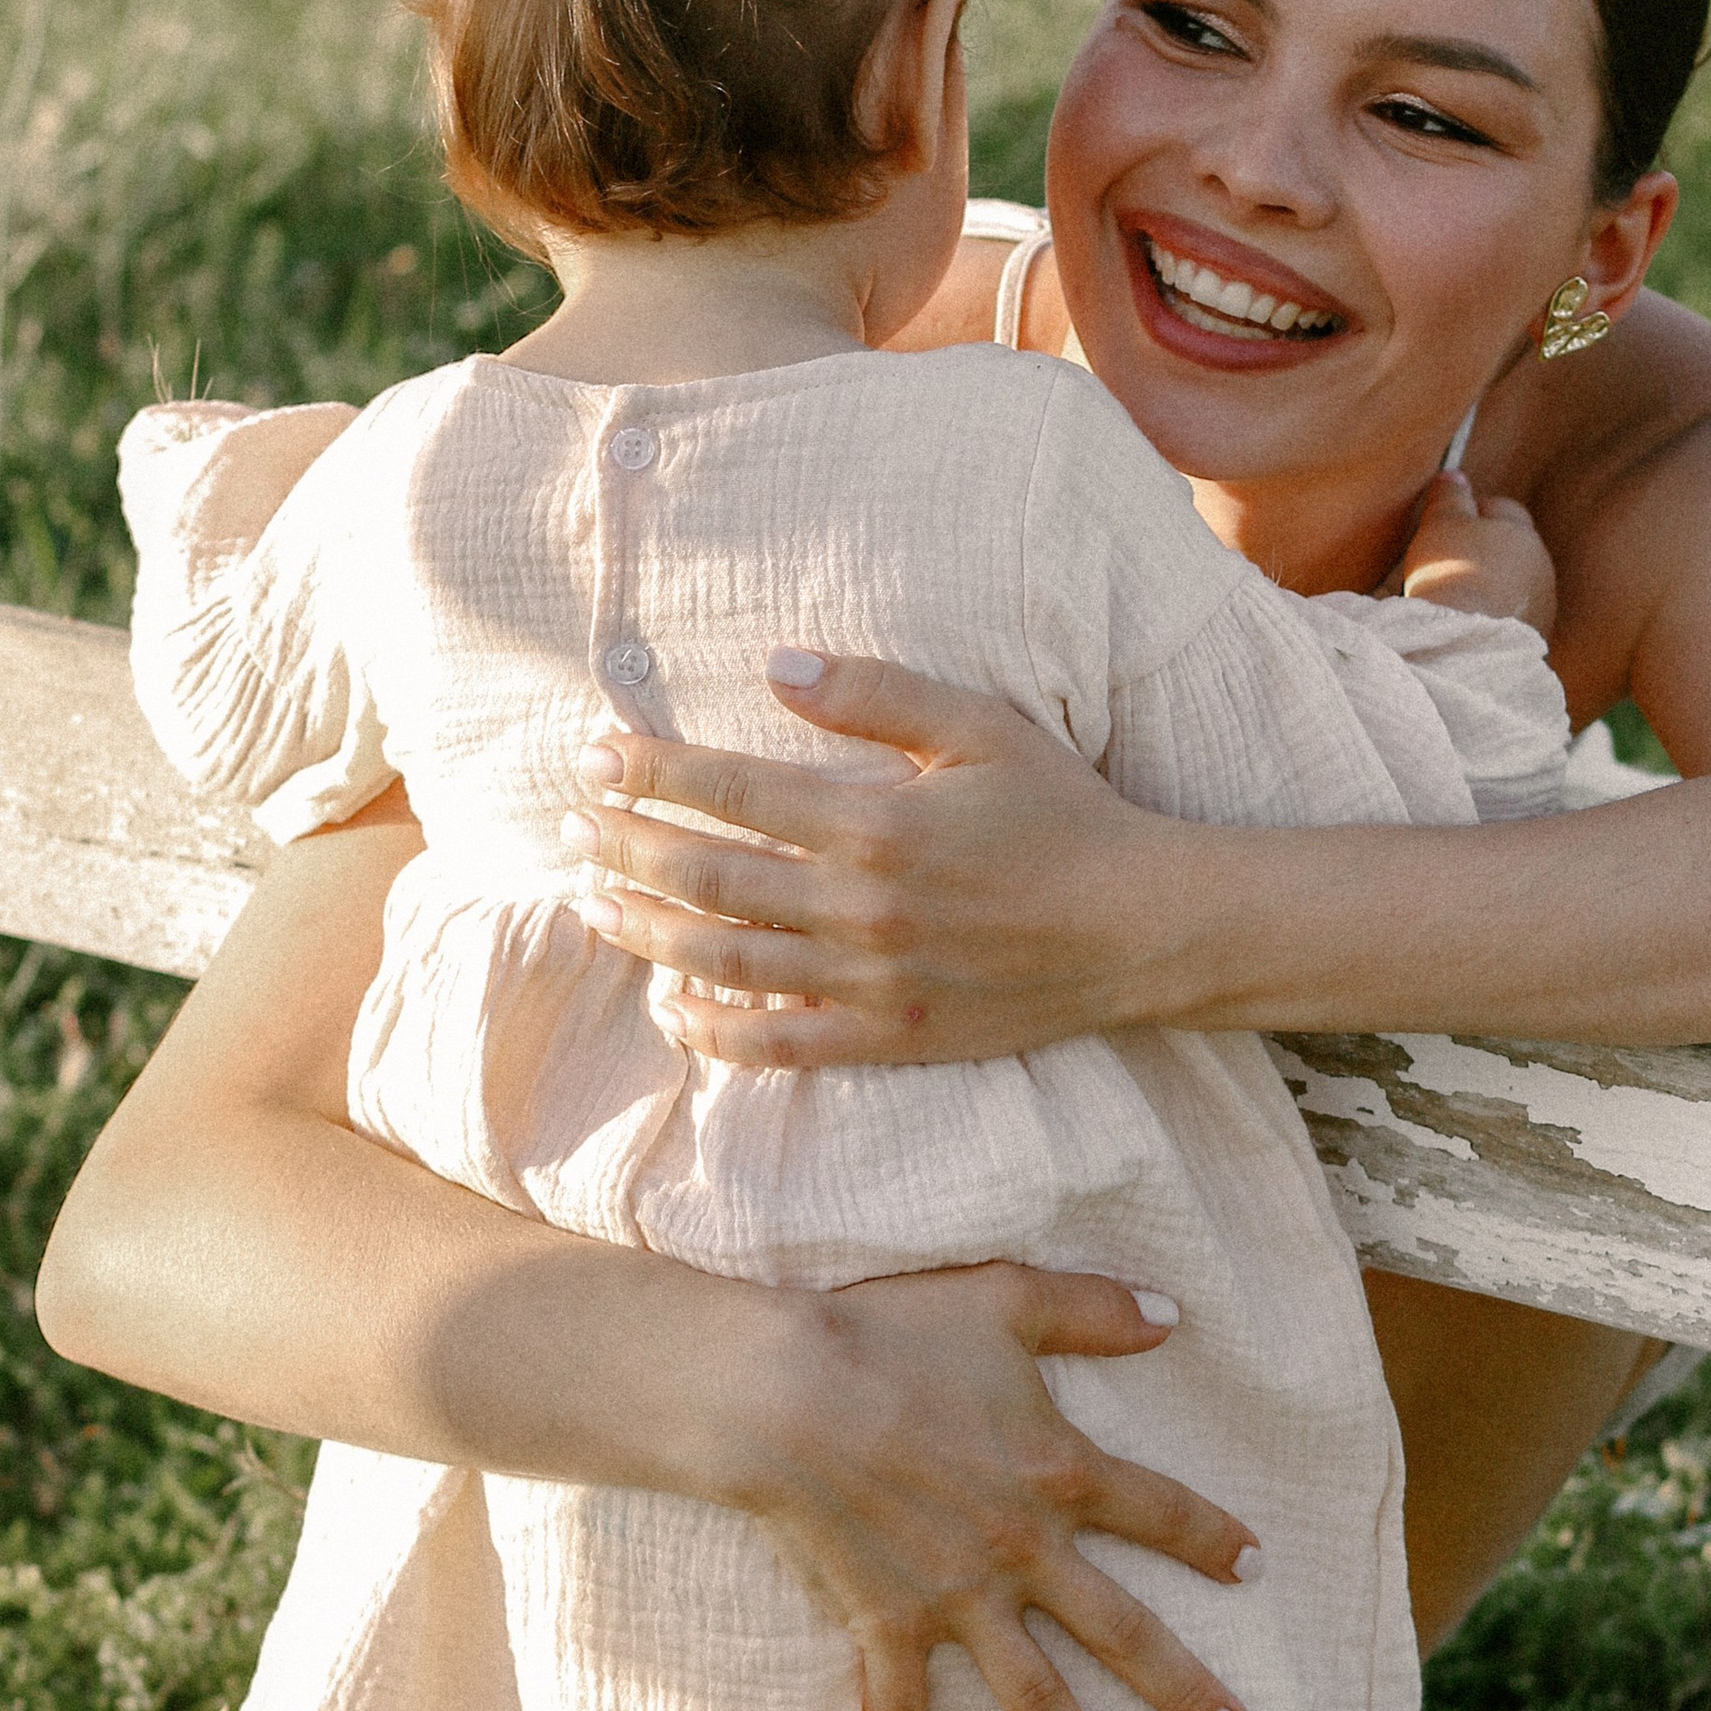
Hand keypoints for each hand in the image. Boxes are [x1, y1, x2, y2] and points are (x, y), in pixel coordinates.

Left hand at [561, 654, 1182, 1067]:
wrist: (1138, 929)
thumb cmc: (1063, 816)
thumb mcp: (983, 728)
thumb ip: (877, 694)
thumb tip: (776, 665)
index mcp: (875, 823)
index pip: (730, 792)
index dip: (650, 773)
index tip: (595, 755)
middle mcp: (860, 909)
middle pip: (706, 880)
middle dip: (625, 849)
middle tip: (572, 827)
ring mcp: (870, 982)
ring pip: (724, 962)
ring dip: (645, 934)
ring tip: (593, 905)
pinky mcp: (889, 1037)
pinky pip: (779, 1044)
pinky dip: (713, 1030)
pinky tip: (669, 1006)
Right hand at [724, 1258, 1261, 1710]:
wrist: (789, 1393)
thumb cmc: (894, 1335)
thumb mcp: (1007, 1298)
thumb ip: (1093, 1309)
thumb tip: (1170, 1316)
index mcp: (1062, 1471)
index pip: (1160, 1513)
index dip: (1211, 1538)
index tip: (1257, 1569)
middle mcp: (1024, 1548)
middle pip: (1123, 1632)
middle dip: (1186, 1691)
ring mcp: (957, 1594)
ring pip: (1035, 1693)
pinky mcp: (886, 1619)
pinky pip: (897, 1697)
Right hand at [1398, 473, 1557, 634]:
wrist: (1465, 642)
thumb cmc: (1451, 574)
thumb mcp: (1441, 524)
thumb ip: (1450, 497)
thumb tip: (1454, 475)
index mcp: (1523, 532)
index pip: (1501, 508)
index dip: (1472, 511)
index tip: (1447, 523)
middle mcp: (1541, 567)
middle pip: (1509, 548)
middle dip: (1483, 550)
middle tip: (1446, 562)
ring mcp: (1541, 606)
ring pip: (1511, 586)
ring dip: (1489, 587)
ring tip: (1455, 598)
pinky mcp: (1533, 639)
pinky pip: (1509, 618)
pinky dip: (1492, 616)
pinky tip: (1467, 623)